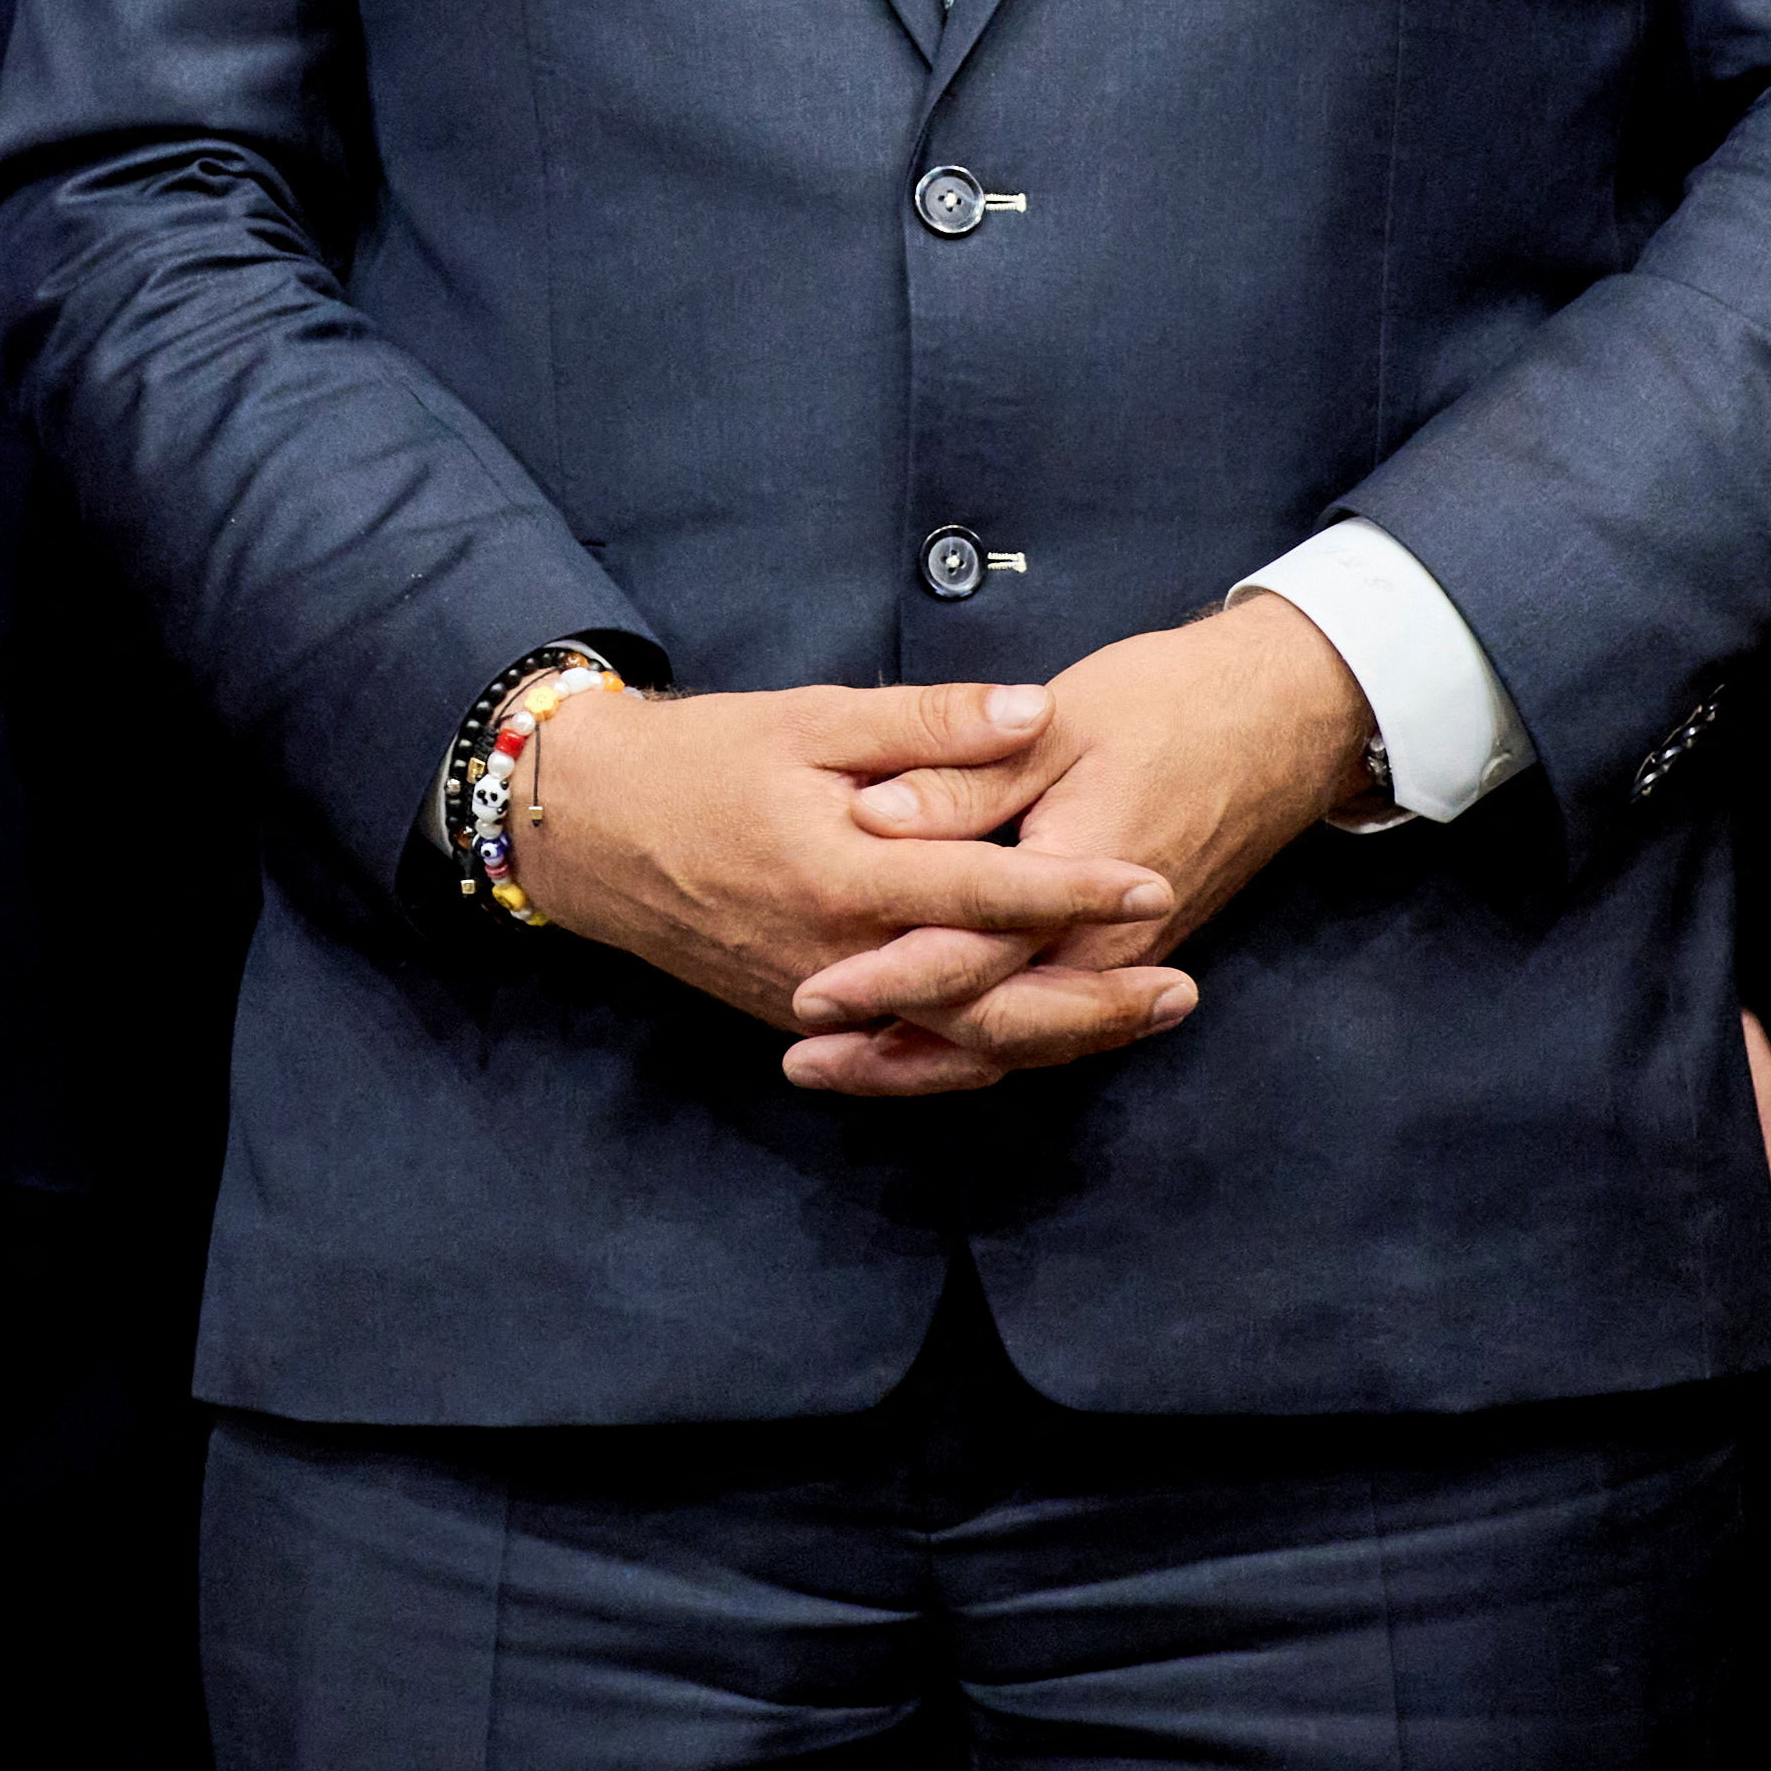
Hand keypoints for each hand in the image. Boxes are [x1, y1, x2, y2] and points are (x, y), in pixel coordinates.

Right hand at [509, 677, 1175, 1099]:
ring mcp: (817, 1001)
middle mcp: (837, 957)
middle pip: (987, 1006)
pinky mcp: (801, 1018)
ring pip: (954, 1046)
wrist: (587, 830)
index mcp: (844, 873)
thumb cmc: (700, 759)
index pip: (985, 894)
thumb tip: (1033, 712)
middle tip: (1183, 989)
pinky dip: (977, 1058)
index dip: (1076, 890)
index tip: (1155, 880)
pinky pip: (905, 1055)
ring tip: (1139, 1017)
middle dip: (1093, 1004)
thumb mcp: (810, 716)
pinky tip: (1038, 1046)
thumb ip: (928, 723)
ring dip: (1054, 1040)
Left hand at [786, 596, 1377, 1098]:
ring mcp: (1119, 961)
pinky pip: (1047, 1024)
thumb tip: (874, 815)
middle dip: (894, 1053)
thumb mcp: (1061, 722)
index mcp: (1082, 887)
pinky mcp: (1122, 957)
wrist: (1283, 718)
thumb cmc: (1172, 704)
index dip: (886, 981)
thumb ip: (967, 777)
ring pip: (1020, 1042)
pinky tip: (923, 1044)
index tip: (812, 993)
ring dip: (930, 1063)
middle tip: (802, 1058)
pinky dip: (980, 1045)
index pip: (973, 960)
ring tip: (840, 1069)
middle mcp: (1105, 947)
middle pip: (993, 1031)